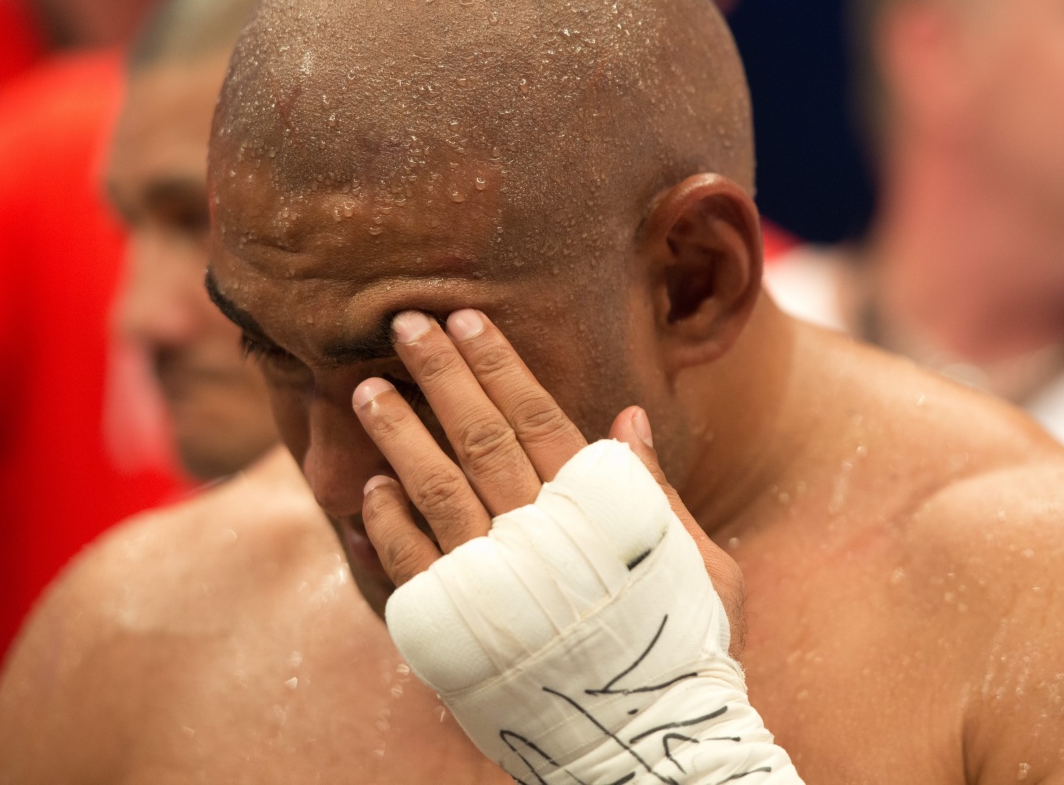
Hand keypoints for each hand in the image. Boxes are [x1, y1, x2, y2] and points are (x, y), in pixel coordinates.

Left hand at [351, 308, 745, 656]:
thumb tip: (628, 415)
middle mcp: (537, 533)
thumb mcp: (698, 562)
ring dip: (399, 434)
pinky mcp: (460, 627)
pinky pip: (411, 564)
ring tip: (365, 389)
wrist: (646, 742)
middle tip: (405, 325)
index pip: (537, 416)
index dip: (499, 365)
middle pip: (480, 436)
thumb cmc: (686, 647)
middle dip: (441, 375)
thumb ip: (654, 489)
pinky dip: (387, 524)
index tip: (466, 319)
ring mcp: (494, 579)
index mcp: (594, 509)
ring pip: (435, 488)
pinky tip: (369, 488)